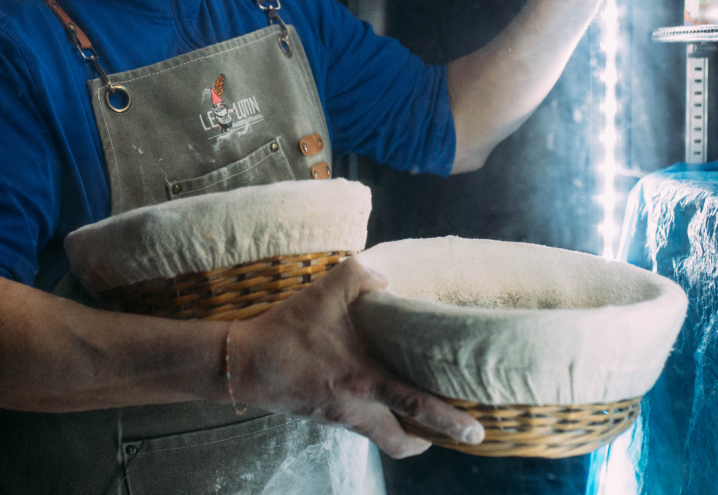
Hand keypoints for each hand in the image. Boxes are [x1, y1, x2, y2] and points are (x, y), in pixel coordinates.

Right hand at [229, 258, 483, 457]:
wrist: (243, 362)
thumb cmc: (286, 331)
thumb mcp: (323, 292)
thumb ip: (359, 276)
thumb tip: (385, 276)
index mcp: (362, 381)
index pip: (415, 406)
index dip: (448, 422)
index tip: (475, 432)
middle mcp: (355, 408)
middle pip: (400, 441)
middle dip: (428, 440)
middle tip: (448, 432)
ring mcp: (338, 416)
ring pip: (380, 435)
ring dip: (402, 430)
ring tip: (418, 416)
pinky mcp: (322, 415)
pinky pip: (359, 423)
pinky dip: (375, 416)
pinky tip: (374, 393)